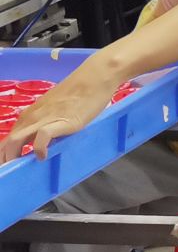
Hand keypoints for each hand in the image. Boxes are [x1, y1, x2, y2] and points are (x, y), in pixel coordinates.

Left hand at [2, 57, 122, 161]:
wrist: (94, 77)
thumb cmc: (78, 92)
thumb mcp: (55, 109)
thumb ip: (45, 123)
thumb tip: (43, 141)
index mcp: (29, 115)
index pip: (7, 139)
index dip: (4, 155)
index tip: (7, 168)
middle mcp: (31, 117)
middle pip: (7, 143)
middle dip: (4, 160)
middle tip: (9, 174)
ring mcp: (44, 119)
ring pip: (16, 141)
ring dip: (13, 157)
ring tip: (19, 169)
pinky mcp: (60, 121)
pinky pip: (41, 137)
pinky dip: (39, 149)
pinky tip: (43, 156)